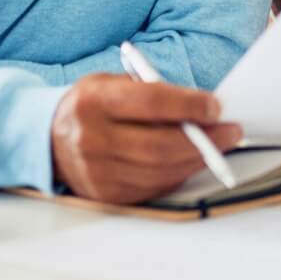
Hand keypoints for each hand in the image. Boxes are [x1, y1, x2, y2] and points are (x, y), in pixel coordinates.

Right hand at [50, 73, 242, 203]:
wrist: (49, 138)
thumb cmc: (94, 105)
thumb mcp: (113, 84)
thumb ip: (153, 93)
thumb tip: (204, 108)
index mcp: (94, 101)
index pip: (151, 102)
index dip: (189, 105)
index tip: (216, 106)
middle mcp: (91, 139)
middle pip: (160, 144)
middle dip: (205, 138)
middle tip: (231, 131)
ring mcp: (96, 172)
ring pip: (161, 170)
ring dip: (198, 159)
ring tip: (219, 146)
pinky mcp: (105, 195)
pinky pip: (153, 187)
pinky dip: (179, 174)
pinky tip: (192, 161)